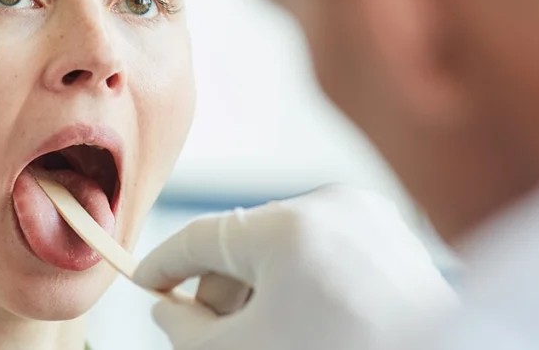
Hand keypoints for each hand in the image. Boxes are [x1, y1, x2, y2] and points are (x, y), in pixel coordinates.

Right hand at [134, 184, 457, 349]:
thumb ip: (187, 332)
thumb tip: (169, 309)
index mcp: (290, 228)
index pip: (201, 238)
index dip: (164, 265)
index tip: (146, 285)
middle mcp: (330, 204)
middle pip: (244, 241)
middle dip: (222, 289)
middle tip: (217, 332)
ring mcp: (367, 214)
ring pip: (285, 243)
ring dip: (263, 286)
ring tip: (275, 331)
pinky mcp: (392, 231)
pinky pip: (326, 244)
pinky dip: (305, 278)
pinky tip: (311, 320)